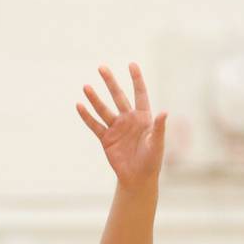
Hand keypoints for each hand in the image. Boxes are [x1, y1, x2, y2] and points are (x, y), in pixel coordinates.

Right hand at [77, 63, 166, 189]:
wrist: (138, 178)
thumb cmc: (152, 160)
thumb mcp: (157, 144)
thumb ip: (159, 128)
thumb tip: (164, 112)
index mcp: (143, 118)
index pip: (140, 94)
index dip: (136, 79)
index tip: (132, 64)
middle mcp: (129, 119)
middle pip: (118, 97)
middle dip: (110, 82)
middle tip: (101, 67)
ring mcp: (116, 128)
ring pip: (104, 109)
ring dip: (95, 98)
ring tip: (86, 86)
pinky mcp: (106, 139)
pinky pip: (95, 125)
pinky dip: (87, 116)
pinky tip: (79, 105)